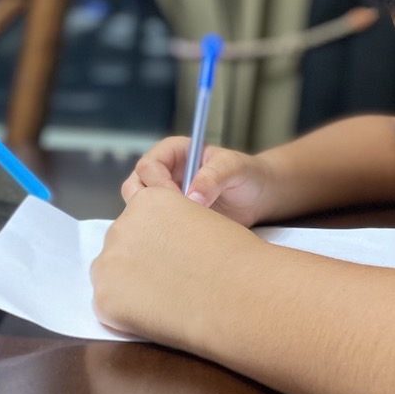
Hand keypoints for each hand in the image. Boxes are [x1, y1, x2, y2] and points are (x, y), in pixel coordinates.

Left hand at [93, 185, 263, 345]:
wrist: (240, 293)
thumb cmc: (234, 256)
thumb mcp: (202, 220)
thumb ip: (175, 222)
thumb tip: (165, 237)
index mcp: (147, 201)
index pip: (138, 219)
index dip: (155, 241)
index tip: (169, 257)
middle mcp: (121, 226)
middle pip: (122, 246)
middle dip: (140, 262)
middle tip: (170, 281)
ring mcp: (108, 262)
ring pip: (112, 274)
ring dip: (132, 285)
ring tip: (166, 298)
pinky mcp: (104, 298)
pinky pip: (109, 305)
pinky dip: (128, 313)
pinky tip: (157, 315)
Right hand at [120, 136, 271, 227]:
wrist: (259, 198)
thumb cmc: (248, 174)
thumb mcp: (234, 168)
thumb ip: (213, 176)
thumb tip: (192, 197)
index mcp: (174, 152)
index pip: (148, 165)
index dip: (158, 183)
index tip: (179, 200)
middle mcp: (164, 173)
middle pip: (135, 186)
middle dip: (148, 203)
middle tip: (174, 217)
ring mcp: (166, 198)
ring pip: (140, 209)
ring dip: (153, 219)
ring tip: (179, 229)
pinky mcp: (171, 218)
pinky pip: (155, 226)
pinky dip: (161, 233)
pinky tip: (181, 240)